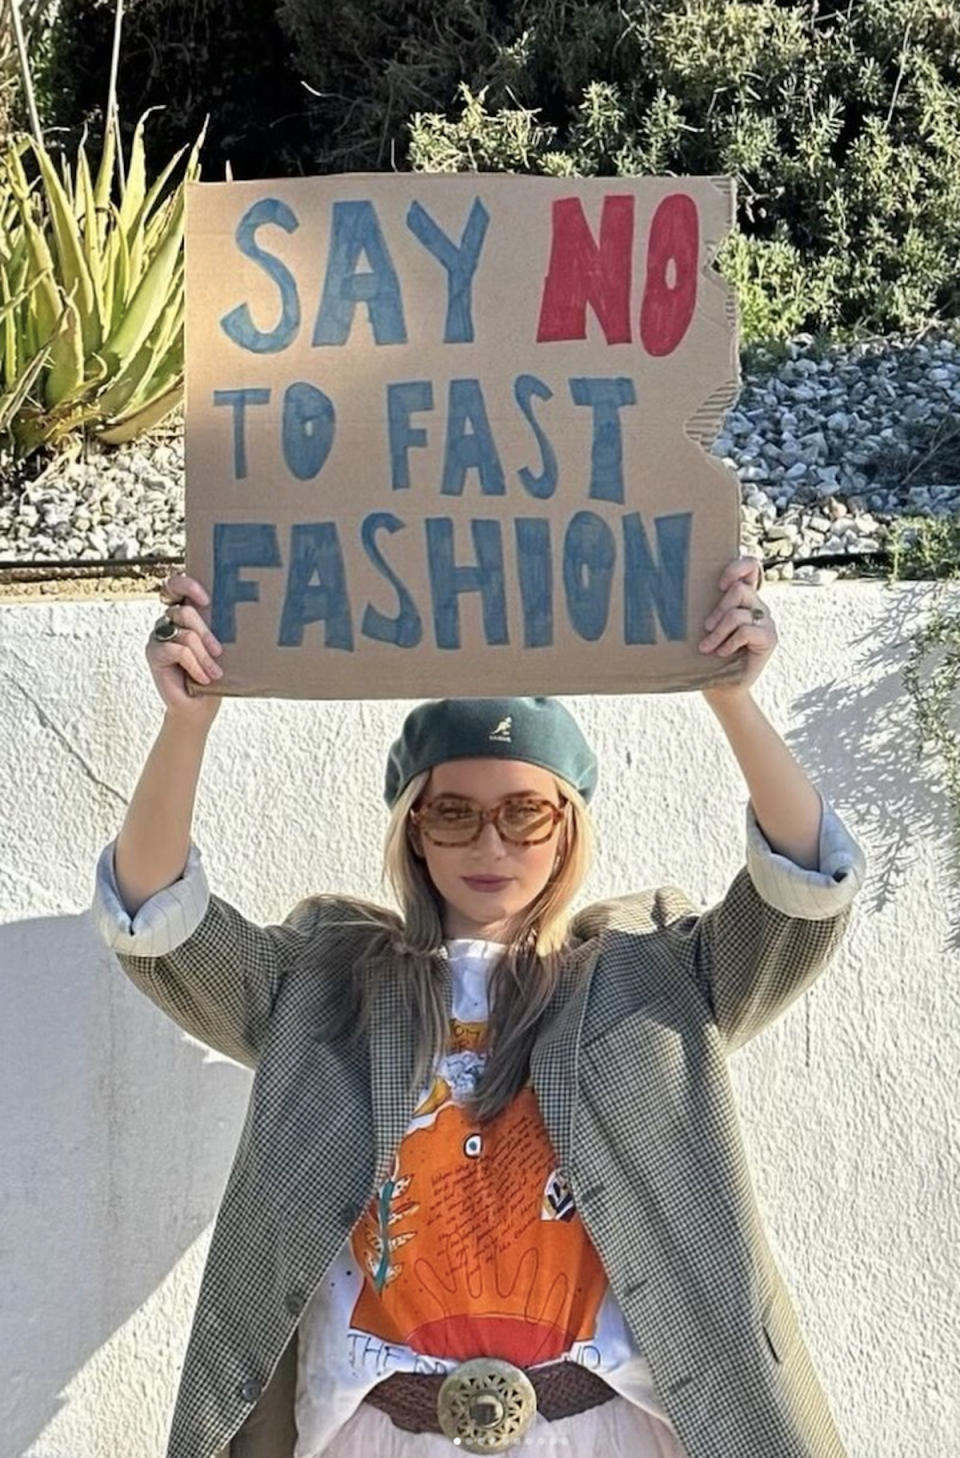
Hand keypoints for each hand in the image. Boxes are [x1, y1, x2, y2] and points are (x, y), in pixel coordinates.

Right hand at [146, 572, 223, 724]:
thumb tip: (240, 610)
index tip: (206, 599)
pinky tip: (203, 678)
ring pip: (185, 634)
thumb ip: (218, 627)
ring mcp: (158, 636)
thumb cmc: (213, 674)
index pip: (175, 586)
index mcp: (183, 613)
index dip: (187, 585)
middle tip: (219, 652)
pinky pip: (178, 651)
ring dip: (204, 656)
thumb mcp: (219, 647)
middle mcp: (168, 621)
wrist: (198, 707)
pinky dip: (195, 665)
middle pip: (185, 612)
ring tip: (215, 673)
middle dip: (206, 633)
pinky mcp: (153, 652)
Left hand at [697, 555, 775, 698]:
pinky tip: (722, 653)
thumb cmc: (707, 654)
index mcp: (743, 597)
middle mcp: (757, 605)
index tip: (718, 585)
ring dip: (718, 632)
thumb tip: (674, 587)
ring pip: (738, 614)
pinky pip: (746, 631)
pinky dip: (729, 643)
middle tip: (706, 628)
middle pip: (740, 589)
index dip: (737, 568)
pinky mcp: (770, 638)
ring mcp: (766, 621)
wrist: (722, 686)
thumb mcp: (702, 626)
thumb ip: (703, 605)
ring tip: (707, 647)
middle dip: (718, 610)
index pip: (751, 566)